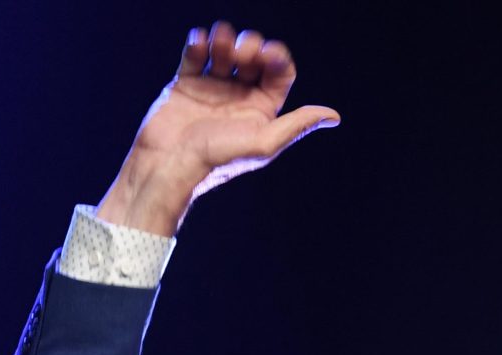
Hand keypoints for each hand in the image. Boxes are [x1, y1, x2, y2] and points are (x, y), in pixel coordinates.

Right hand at [95, 21, 339, 236]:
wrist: (168, 166)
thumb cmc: (216, 160)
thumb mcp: (263, 144)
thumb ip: (297, 126)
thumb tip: (332, 116)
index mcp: (261, 110)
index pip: (279, 72)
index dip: (276, 56)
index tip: (266, 53)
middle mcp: (238, 97)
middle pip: (253, 57)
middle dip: (249, 45)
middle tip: (240, 52)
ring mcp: (211, 89)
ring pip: (224, 52)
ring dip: (224, 39)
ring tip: (218, 42)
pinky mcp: (185, 85)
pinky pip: (195, 55)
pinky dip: (198, 43)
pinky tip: (199, 42)